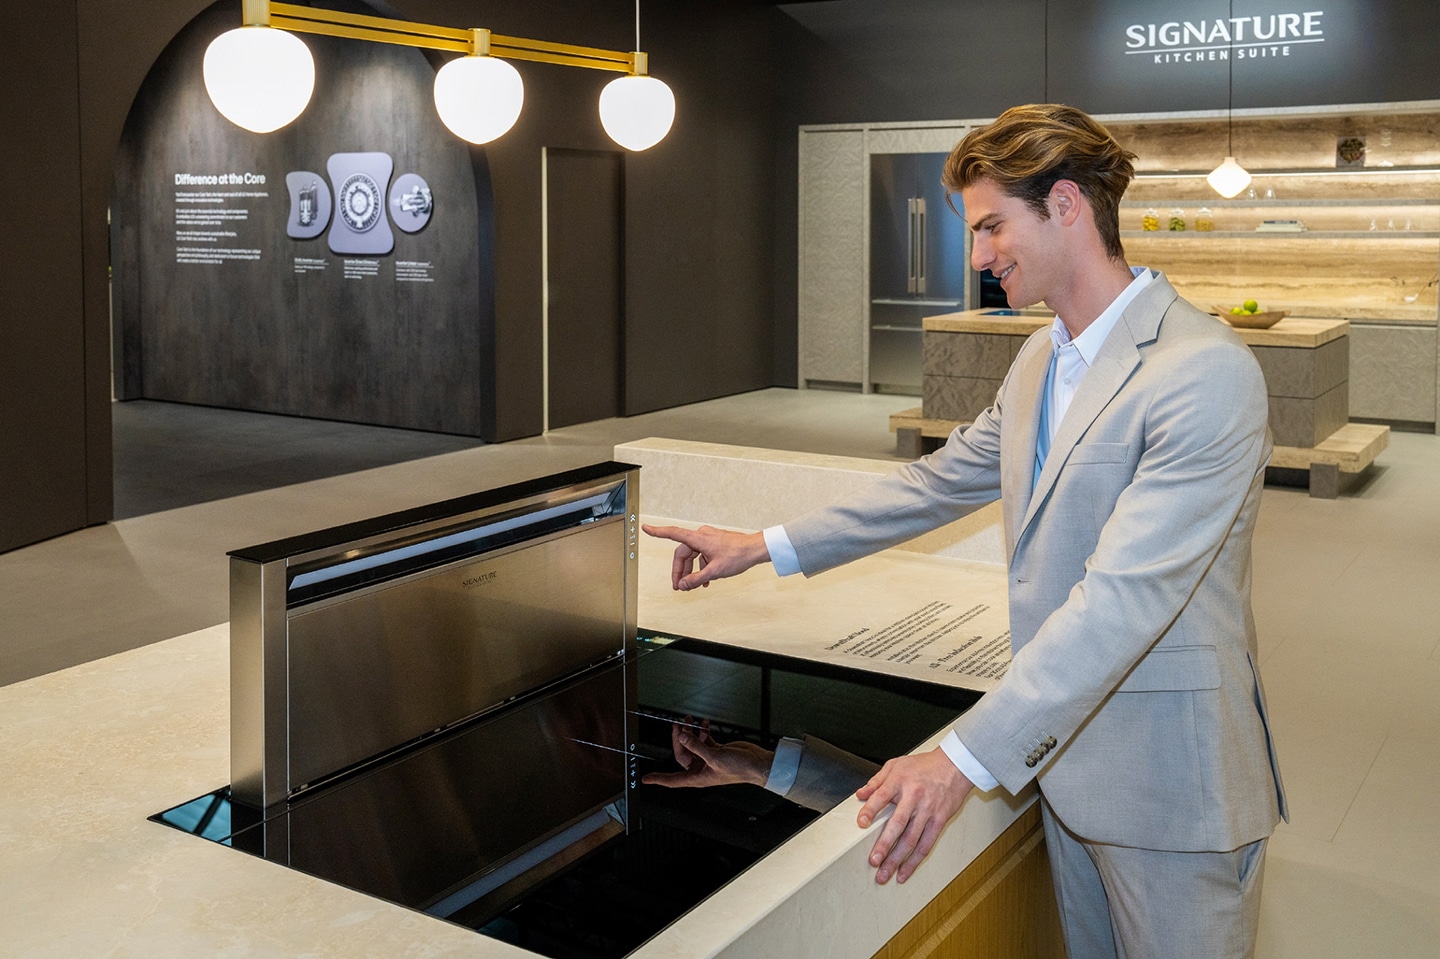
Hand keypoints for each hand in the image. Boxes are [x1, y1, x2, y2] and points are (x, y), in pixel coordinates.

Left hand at [641, 719, 773, 788]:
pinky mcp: (716, 751)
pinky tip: (704, 723)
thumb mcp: (714, 756)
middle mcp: (701, 769)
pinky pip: (704, 740)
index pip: (673, 780)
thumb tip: (682, 736)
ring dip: (690, 732)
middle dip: (679, 738)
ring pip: (692, 744)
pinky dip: (703, 731)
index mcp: (698, 777)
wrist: (756, 764)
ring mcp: (708, 759)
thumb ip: (696, 745)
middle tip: (678, 724)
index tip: (646, 779)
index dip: (659, 779)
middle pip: (682, 753)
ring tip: (689, 719)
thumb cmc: (739, 768)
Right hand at [642, 524, 770, 590]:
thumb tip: (683, 585)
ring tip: (693, 586)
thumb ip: (696, 579)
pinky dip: (700, 567)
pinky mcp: (714, 543)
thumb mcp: (715, 571)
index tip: (646, 528)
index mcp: (698, 538)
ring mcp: (708, 539)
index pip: (673, 533)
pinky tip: (705, 581)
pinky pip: (701, 555)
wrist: (755, 549)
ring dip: (691, 571)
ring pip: (692, 555)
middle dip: (680, 571)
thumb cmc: (738, 556)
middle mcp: (701, 536)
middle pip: (683, 553)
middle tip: (679, 587)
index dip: (658, 532)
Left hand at [855, 747, 973, 884]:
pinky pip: (926, 844)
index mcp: (900, 781)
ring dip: (898, 860)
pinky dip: (915, 861)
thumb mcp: (897, 765)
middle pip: (898, 824)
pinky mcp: (940, 821)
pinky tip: (905, 872)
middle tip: (873, 861)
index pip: (882, 797)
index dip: (871, 810)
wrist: (955, 766)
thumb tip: (861, 794)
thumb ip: (877, 780)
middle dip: (885, 845)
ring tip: (885, 874)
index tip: (861, 823)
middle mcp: (914, 797)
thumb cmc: (924, 766)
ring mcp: (928, 811)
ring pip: (912, 840)